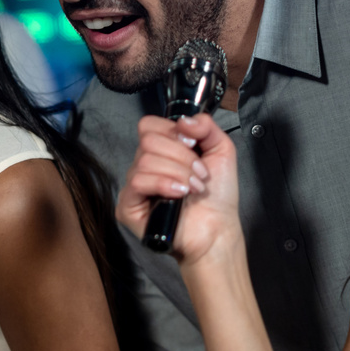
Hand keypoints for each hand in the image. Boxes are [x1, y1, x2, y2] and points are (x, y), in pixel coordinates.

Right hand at [117, 114, 242, 264]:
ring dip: (178, 173)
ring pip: (145, 161)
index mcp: (162, 150)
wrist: (219, 230)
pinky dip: (163, 184)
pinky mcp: (128, 206)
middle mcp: (144, 165)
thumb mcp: (221, 150)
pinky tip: (178, 195)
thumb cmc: (218, 196)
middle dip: (182, 157)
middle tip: (199, 175)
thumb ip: (206, 126)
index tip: (194, 148)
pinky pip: (137, 182)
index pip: (149, 126)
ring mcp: (134, 186)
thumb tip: (184, 120)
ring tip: (193, 189)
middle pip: (149, 141)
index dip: (173, 133)